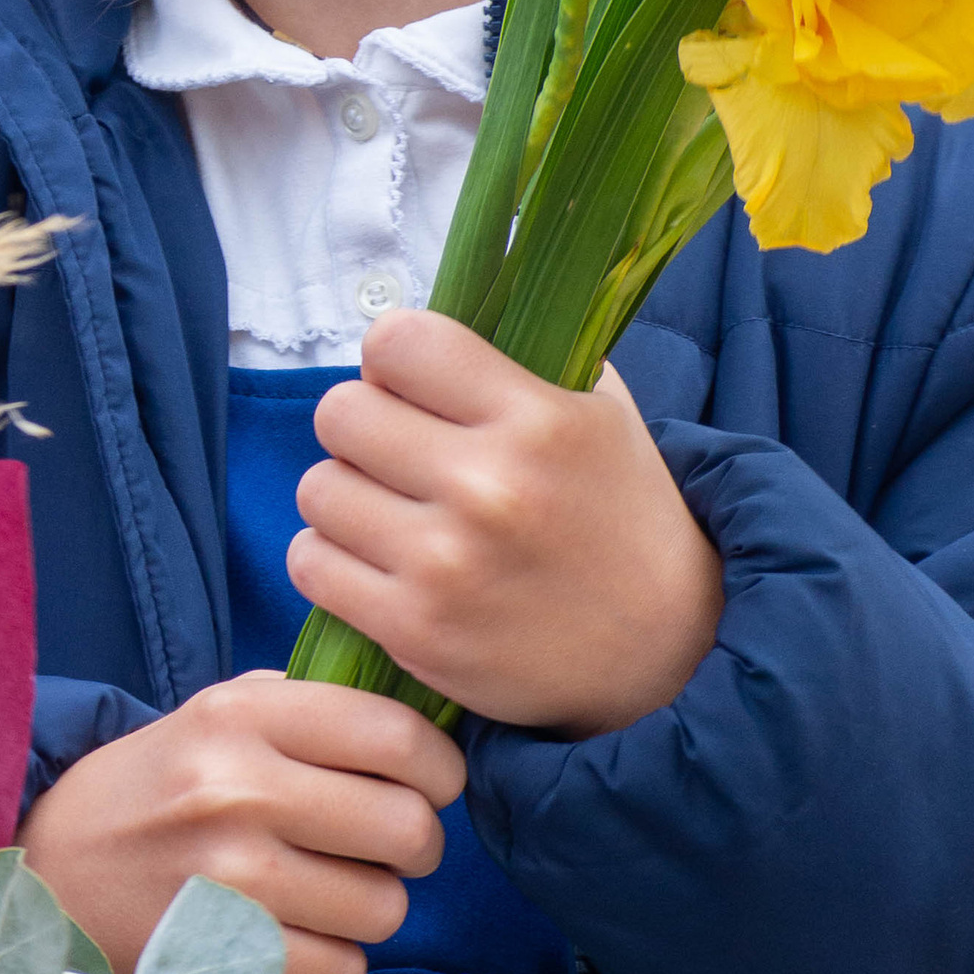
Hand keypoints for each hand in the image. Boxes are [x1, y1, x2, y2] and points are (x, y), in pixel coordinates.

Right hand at [21, 668, 464, 973]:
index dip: (440, 768)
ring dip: (373, 906)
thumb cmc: (153, 790)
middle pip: (408, 828)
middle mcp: (236, 789)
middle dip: (415, 844)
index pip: (396, 736)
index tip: (430, 784)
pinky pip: (344, 967)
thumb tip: (422, 725)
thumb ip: (308, 707)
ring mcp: (230, 880)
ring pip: (384, 907)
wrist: (48, 872)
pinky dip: (335, 958)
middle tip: (382, 846)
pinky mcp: (224, 955)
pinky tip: (297, 935)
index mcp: (240, 716)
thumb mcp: (213, 714)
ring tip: (328, 892)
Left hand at [286, 311, 722, 734]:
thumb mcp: (598, 412)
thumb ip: (518, 353)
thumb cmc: (618, 515)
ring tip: (394, 511)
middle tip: (399, 453)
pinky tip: (378, 561)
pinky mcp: (415, 630)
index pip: (397, 341)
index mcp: (537, 419)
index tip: (411, 384)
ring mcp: (446, 564)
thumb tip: (415, 322)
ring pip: (317, 489)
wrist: (663, 651)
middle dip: (362, 428)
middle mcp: (488, 488)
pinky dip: (332, 559)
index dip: (392, 358)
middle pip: (339, 413)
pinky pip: (310, 563)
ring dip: (346, 496)